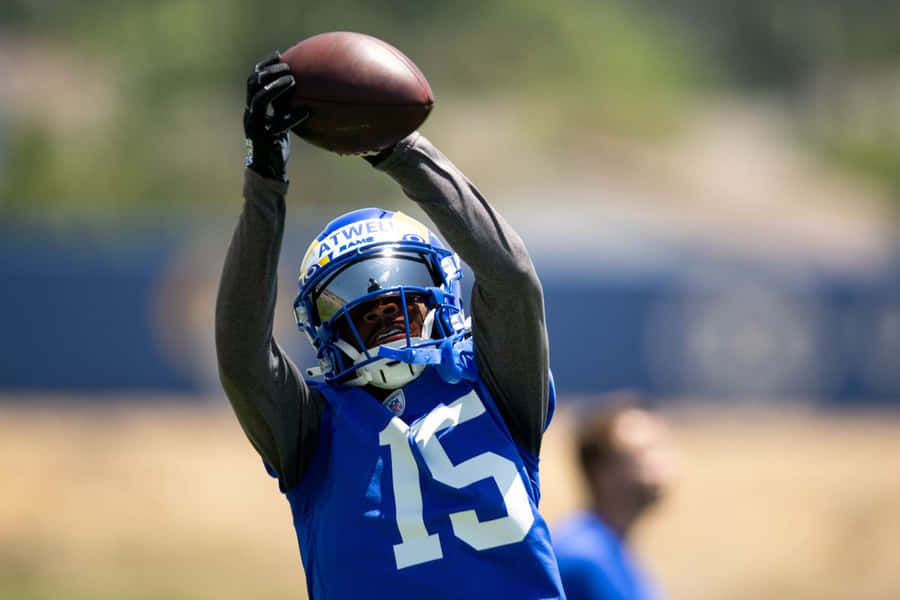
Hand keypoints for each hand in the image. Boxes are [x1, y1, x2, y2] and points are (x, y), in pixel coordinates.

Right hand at [243, 52, 308, 180]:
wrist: (266, 171)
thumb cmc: (276, 146)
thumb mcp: (279, 123)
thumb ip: (284, 109)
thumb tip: (303, 94)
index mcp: (252, 108)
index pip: (253, 80)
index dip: (264, 65)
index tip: (278, 55)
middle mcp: (250, 114)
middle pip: (253, 84)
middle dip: (269, 71)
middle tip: (287, 67)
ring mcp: (255, 125)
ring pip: (259, 100)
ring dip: (276, 87)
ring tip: (292, 81)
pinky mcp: (265, 138)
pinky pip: (278, 124)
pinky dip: (293, 117)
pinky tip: (306, 112)